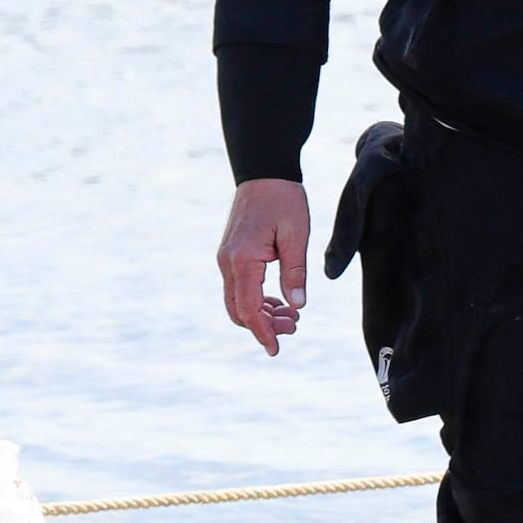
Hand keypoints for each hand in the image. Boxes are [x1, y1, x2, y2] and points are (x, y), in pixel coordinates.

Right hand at [218, 178, 314, 353]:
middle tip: (294, 327)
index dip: (263, 331)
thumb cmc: (284, 201)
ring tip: (291, 316)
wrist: (263, 173)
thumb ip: (295, 272)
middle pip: (238, 310)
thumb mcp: (297, 235)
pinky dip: (255, 300)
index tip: (276, 349)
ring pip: (236, 301)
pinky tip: (279, 301)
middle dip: (264, 326)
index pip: (249, 308)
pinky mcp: (230, 255)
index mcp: (243, 260)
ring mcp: (226, 259)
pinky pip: (238, 287)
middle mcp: (228, 263)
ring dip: (260, 314)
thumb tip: (297, 305)